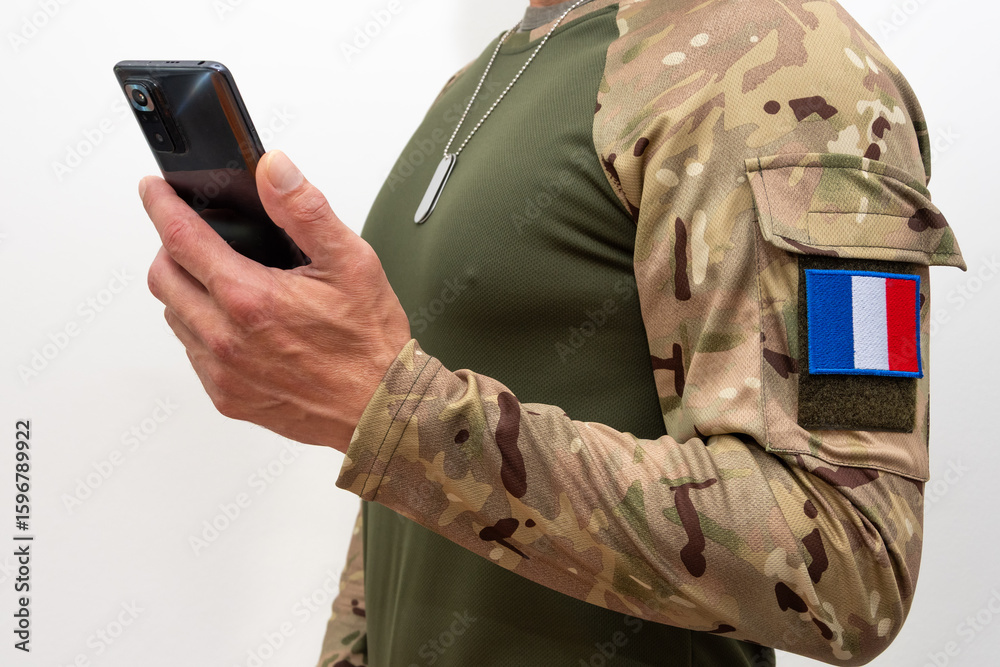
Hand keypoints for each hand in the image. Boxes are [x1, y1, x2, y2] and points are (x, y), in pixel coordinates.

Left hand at [140, 150, 411, 452]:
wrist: (381, 410)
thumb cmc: (369, 343)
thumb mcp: (351, 262)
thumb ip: (305, 210)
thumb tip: (274, 170)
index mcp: (251, 299)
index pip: (181, 239)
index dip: (161, 206)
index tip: (154, 190)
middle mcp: (226, 338)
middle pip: (163, 278)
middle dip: (170, 248)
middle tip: (195, 237)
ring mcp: (222, 372)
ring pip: (175, 316)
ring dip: (187, 291)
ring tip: (223, 281)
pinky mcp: (227, 397)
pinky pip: (193, 353)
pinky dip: (203, 329)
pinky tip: (237, 324)